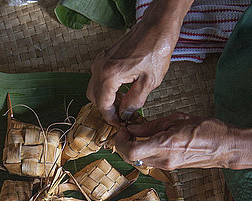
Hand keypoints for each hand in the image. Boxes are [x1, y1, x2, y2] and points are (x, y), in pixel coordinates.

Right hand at [86, 0, 191, 123]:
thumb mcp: (149, 82)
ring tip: (123, 102)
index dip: (110, 117)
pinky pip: (98, 77)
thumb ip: (134, 102)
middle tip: (121, 115)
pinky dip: (106, 87)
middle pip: (94, 97)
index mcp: (109, 75)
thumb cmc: (156, 50)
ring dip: (106, 97)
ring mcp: (100, 60)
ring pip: (94, 87)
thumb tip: (125, 113)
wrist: (157, 27)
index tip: (119, 123)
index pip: (103, 104)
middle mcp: (100, 67)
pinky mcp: (104, 56)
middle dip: (106, 108)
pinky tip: (122, 89)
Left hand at [115, 113, 251, 171]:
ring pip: (139, 161)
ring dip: (133, 149)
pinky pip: (150, 161)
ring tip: (137, 134)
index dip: (120, 142)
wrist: (226, 146)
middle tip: (126, 132)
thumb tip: (132, 128)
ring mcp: (167, 166)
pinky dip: (143, 152)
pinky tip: (149, 140)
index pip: (131, 151)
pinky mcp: (171, 168)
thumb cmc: (206, 128)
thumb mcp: (177, 119)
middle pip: (131, 158)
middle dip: (124, 145)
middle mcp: (164, 159)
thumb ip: (152, 126)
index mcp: (165, 145)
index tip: (121, 131)